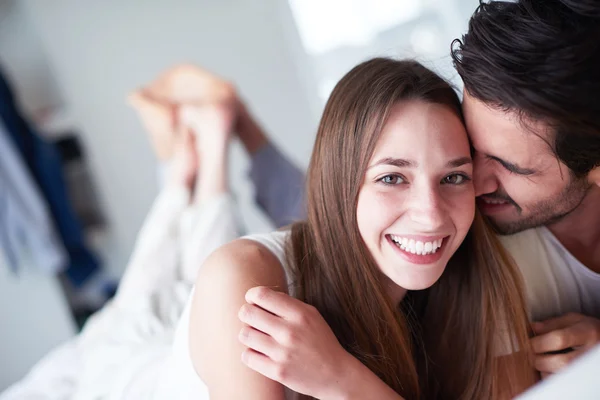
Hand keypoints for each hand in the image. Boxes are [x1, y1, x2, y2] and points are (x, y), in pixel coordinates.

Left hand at [238, 286, 352, 399]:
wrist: (335, 374)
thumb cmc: (320, 341)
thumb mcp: (311, 314)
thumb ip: (287, 303)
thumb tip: (258, 296)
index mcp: (299, 313)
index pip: (261, 295)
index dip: (251, 296)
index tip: (253, 301)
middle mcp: (290, 331)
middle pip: (247, 313)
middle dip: (246, 314)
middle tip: (254, 320)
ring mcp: (283, 353)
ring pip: (244, 334)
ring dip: (249, 334)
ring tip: (259, 337)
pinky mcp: (277, 372)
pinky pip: (247, 356)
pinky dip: (251, 353)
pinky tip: (261, 353)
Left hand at [531, 313, 599, 376]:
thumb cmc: (588, 330)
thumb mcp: (574, 320)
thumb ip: (552, 323)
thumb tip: (532, 328)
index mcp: (587, 333)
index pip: (559, 339)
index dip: (539, 342)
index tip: (528, 342)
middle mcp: (590, 353)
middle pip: (560, 362)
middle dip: (539, 358)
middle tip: (531, 353)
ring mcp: (588, 369)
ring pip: (561, 376)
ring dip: (543, 369)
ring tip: (541, 359)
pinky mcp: (581, 379)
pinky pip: (561, 383)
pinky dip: (550, 376)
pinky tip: (549, 367)